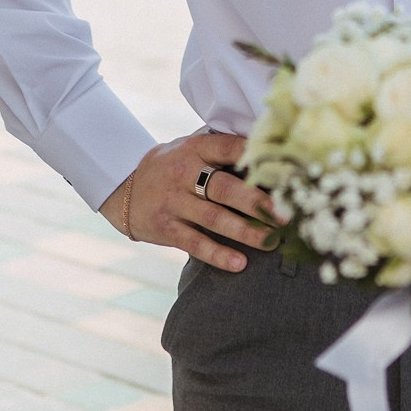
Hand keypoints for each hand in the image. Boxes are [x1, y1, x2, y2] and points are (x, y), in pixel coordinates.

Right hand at [104, 132, 277, 271]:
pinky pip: (195, 243)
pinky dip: (218, 254)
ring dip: (245, 231)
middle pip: (225, 188)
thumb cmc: (173, 167)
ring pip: (214, 218)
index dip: (256, 158)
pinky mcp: (166, 227)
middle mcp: (183, 173)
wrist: (124, 187)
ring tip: (271, 241)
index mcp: (195, 148)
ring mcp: (173, 201)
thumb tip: (270, 153)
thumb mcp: (191, 148)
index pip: (229, 148)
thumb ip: (222, 151)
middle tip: (286, 214)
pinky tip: (239, 263)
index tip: (285, 172)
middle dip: (258, 202)